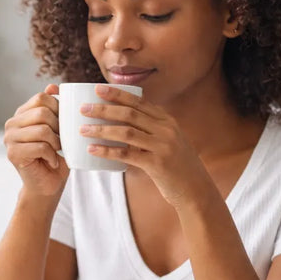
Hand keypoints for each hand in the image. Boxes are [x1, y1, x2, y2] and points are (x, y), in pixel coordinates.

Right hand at [3, 84, 68, 197]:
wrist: (47, 185)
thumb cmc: (55, 156)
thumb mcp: (58, 129)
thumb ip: (54, 108)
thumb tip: (53, 85)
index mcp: (21, 114)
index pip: (41, 98)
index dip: (58, 108)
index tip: (64, 125)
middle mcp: (11, 124)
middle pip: (42, 113)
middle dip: (59, 127)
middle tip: (62, 141)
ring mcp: (9, 139)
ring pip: (42, 130)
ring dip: (57, 143)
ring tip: (58, 151)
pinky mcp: (13, 154)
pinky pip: (40, 146)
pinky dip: (52, 155)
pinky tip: (52, 161)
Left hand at [78, 84, 212, 208]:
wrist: (197, 190)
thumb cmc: (177, 167)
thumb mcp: (169, 142)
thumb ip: (151, 132)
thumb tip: (121, 125)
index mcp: (168, 121)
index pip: (139, 102)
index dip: (118, 94)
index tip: (98, 89)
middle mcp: (166, 130)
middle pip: (130, 113)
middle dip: (104, 109)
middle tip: (84, 108)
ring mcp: (163, 146)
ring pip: (126, 132)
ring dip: (102, 129)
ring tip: (83, 129)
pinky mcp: (157, 164)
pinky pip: (127, 154)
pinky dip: (107, 151)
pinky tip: (92, 150)